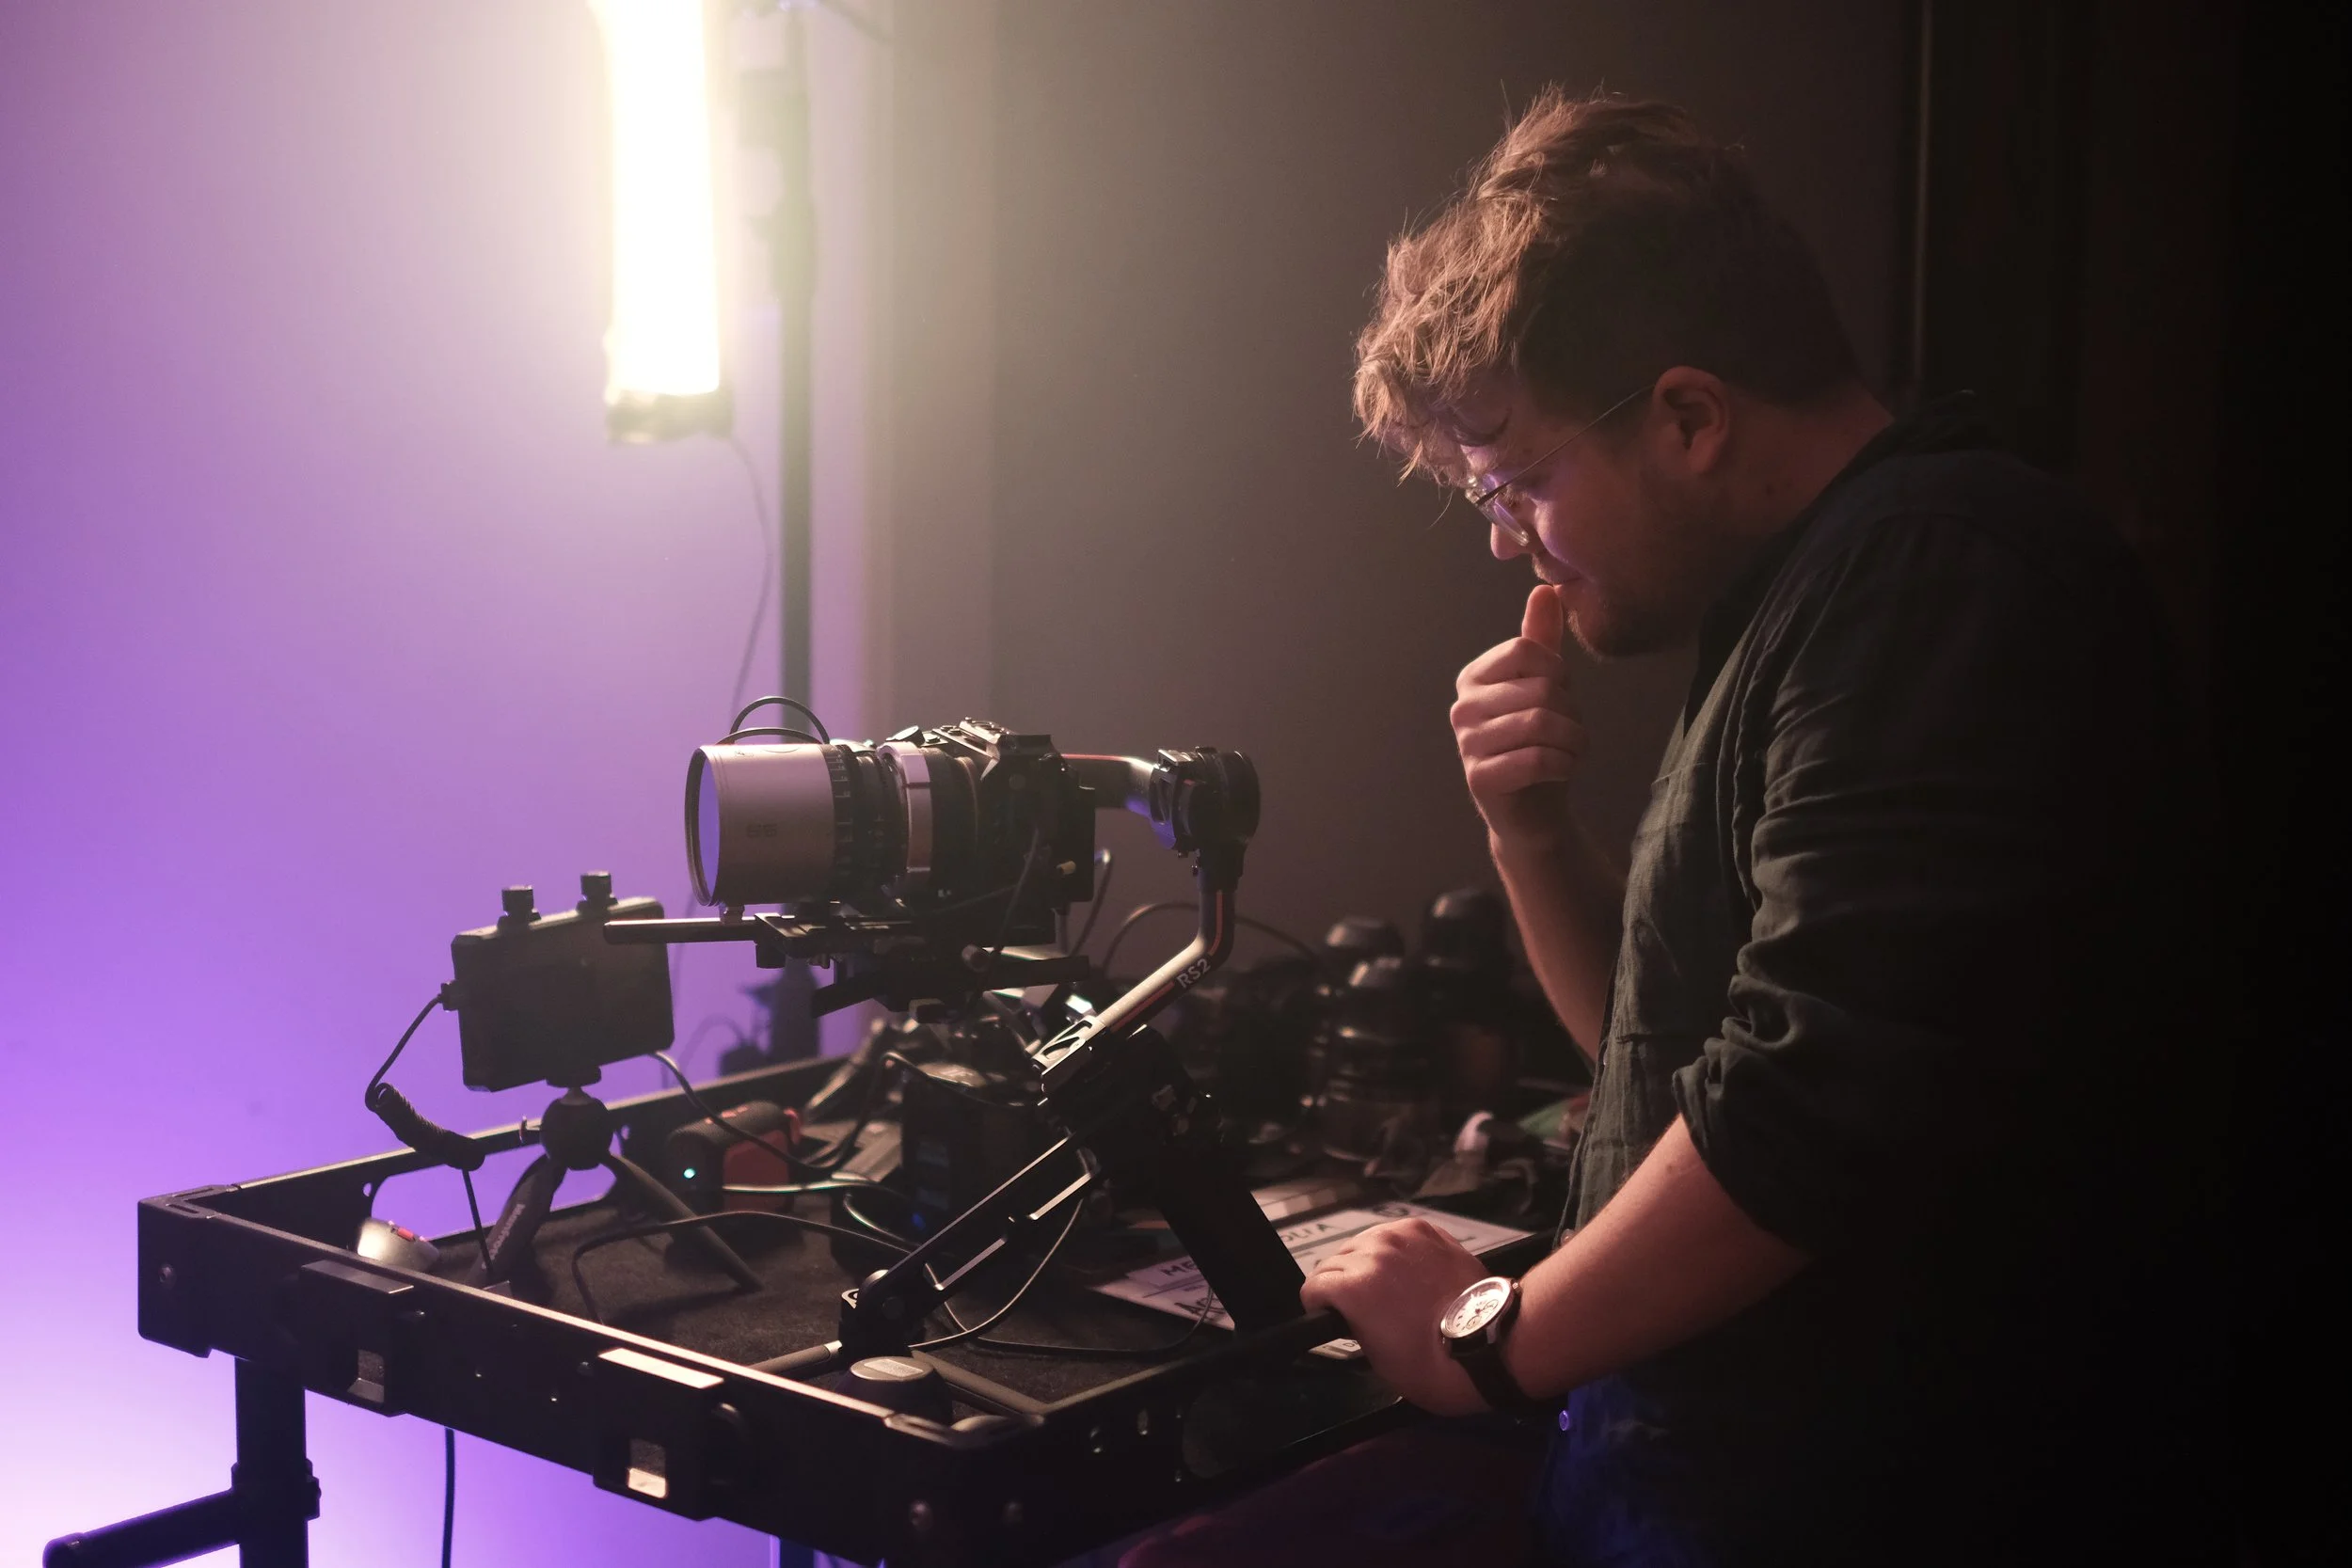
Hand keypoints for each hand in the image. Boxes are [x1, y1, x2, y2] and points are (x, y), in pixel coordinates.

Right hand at [1299, 1218, 1491, 1415]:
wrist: (1488, 1345)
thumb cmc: (1433, 1363)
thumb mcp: (1375, 1357)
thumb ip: (1351, 1323)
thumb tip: (1347, 1313)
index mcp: (1353, 1286)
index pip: (1313, 1287)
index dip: (1319, 1307)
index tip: (1331, 1318)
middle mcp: (1373, 1252)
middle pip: (1334, 1262)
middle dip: (1342, 1285)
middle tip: (1363, 1309)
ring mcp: (1402, 1237)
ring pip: (1363, 1243)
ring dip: (1367, 1264)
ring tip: (1387, 1289)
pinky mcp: (1426, 1230)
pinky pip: (1394, 1235)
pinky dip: (1395, 1251)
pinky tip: (1407, 1272)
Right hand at [1450, 585, 1586, 852]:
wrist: (1534, 807)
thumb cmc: (1539, 741)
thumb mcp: (1544, 685)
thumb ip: (1542, 639)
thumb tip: (1545, 589)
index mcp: (1474, 677)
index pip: (1527, 651)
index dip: (1560, 674)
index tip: (1561, 697)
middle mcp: (1462, 707)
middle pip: (1541, 689)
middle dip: (1572, 713)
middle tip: (1569, 732)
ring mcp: (1467, 743)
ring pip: (1542, 724)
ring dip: (1573, 741)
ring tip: (1571, 751)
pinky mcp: (1480, 778)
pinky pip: (1535, 760)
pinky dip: (1563, 765)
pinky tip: (1562, 770)